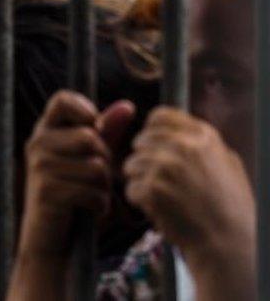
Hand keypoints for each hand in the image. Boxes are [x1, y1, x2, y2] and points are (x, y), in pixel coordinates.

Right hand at [18, 92, 134, 257]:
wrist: (50, 235)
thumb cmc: (73, 191)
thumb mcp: (89, 158)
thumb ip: (106, 132)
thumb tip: (127, 106)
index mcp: (46, 130)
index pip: (62, 100)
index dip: (84, 108)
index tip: (94, 126)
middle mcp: (38, 144)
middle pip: (90, 138)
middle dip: (105, 162)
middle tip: (96, 178)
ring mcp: (39, 167)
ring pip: (95, 168)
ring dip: (103, 187)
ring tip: (91, 195)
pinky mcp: (47, 191)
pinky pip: (91, 191)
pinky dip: (99, 205)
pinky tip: (88, 209)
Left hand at [124, 107, 254, 264]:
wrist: (227, 244)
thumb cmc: (228, 208)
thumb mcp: (227, 164)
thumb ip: (201, 143)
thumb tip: (176, 129)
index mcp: (203, 136)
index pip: (159, 116)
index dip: (152, 132)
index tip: (154, 147)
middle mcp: (184, 146)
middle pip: (141, 141)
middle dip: (144, 160)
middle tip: (159, 181)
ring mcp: (166, 166)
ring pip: (131, 165)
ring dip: (140, 181)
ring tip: (164, 198)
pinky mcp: (152, 188)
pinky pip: (130, 188)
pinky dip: (140, 201)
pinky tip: (160, 209)